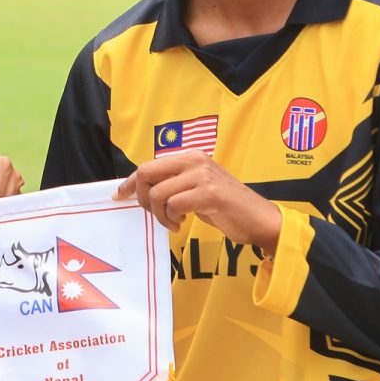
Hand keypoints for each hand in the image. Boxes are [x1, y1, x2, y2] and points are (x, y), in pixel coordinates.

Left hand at [114, 151, 282, 252]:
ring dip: (160, 215)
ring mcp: (202, 175)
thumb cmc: (226, 208)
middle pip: (147, 173)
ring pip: (158, 193)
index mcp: (191, 156)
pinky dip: (172, 219)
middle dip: (142, 197)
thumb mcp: (197, 188)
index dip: (131, 181)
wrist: (259, 219)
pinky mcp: (209, 193)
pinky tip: (182, 224)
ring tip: (173, 222)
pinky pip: (174, 205)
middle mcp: (195, 160)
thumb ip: (175, 183)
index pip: (149, 165)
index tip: (120, 195)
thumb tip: (143, 190)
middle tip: (154, 214)